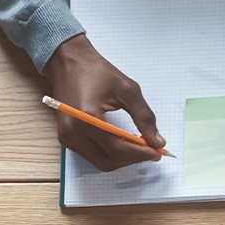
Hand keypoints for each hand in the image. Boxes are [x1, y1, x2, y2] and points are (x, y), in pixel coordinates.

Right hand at [45, 34, 165, 170]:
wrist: (69, 62)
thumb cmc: (96, 72)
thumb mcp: (127, 90)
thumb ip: (144, 117)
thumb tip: (157, 142)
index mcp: (86, 118)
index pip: (117, 149)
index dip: (140, 154)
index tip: (158, 152)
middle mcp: (73, 132)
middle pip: (108, 161)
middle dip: (132, 159)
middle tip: (151, 151)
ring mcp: (67, 138)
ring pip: (100, 162)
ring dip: (122, 158)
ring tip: (139, 146)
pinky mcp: (66, 139)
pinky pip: (92, 156)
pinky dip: (110, 154)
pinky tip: (123, 143)